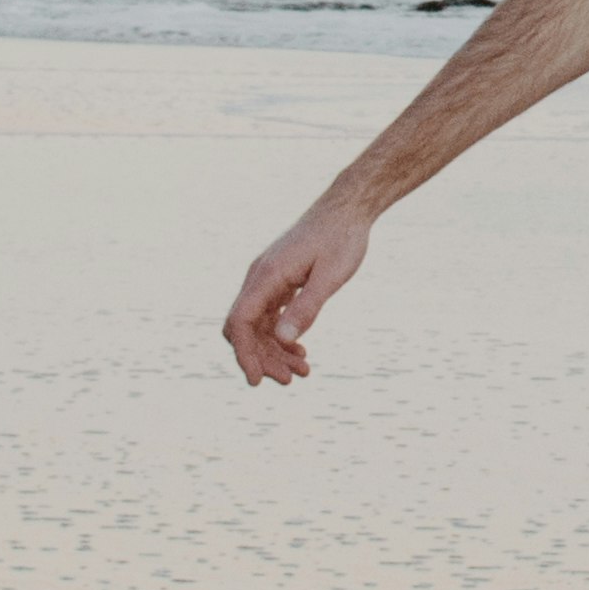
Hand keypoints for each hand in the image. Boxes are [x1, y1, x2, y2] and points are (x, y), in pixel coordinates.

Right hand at [224, 199, 372, 385]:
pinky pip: (270, 314)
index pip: (241, 322)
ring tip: (301, 371)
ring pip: (259, 324)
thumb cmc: (341, 239)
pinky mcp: (279, 279)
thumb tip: (284, 341)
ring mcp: (268, 278)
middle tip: (289, 381)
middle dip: (262, 358)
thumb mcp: (330, 277)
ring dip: (274, 350)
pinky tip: (300, 351)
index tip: (256, 381)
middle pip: (245, 328)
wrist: (347, 208)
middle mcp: (260, 277)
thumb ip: (307, 308)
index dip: (244, 354)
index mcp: (266, 276)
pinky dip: (281, 335)